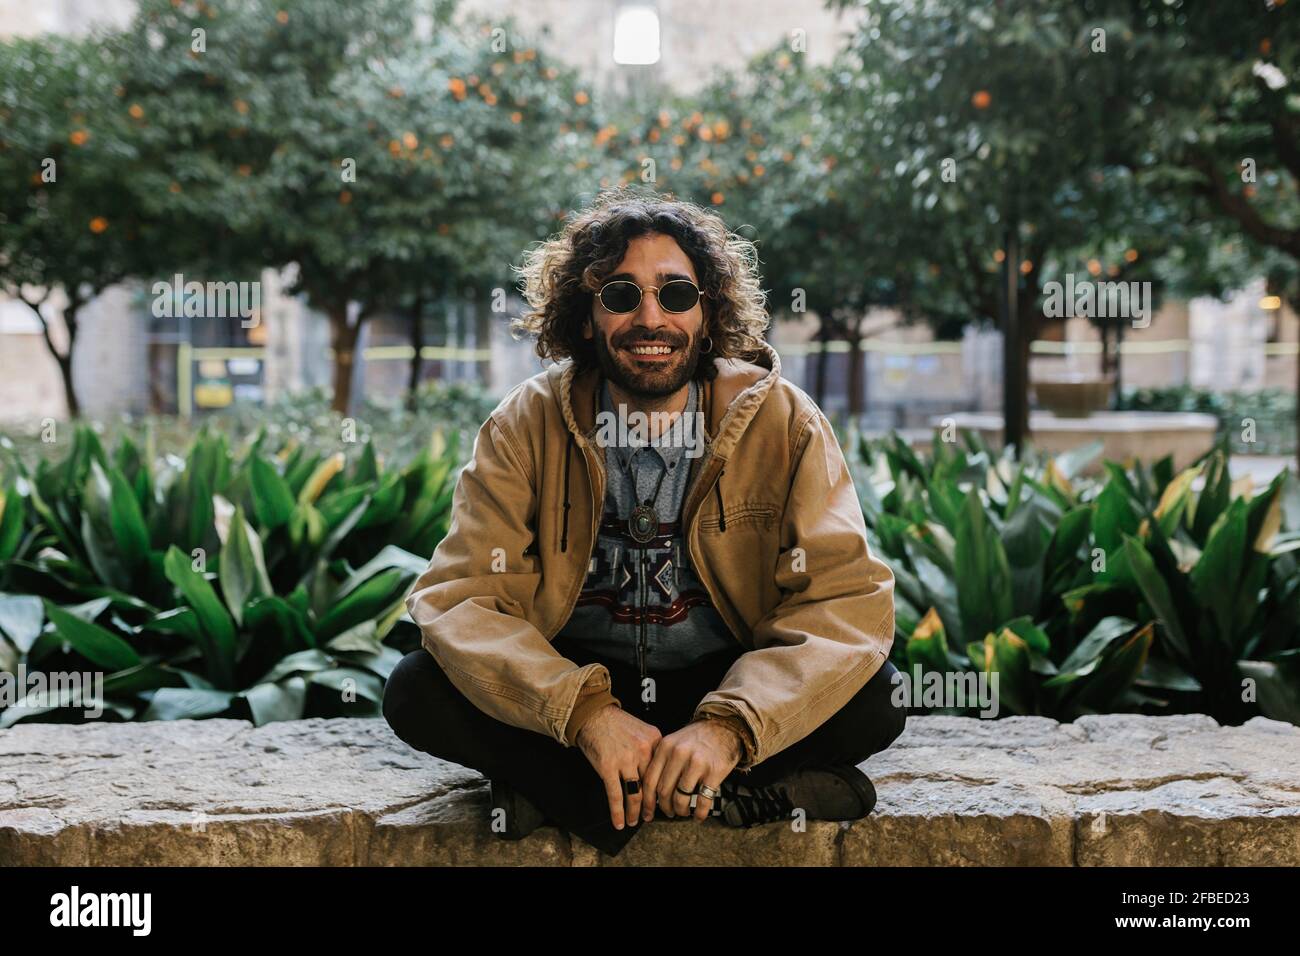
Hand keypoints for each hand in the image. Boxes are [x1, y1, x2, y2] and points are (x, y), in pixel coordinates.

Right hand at [575, 704, 661, 830]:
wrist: (593, 714)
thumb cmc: (616, 723)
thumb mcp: (642, 730)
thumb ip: (652, 750)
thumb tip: (657, 775)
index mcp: (655, 741)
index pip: (663, 772)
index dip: (663, 790)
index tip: (662, 800)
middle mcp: (643, 750)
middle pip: (651, 786)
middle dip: (651, 805)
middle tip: (650, 816)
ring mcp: (625, 759)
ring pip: (635, 794)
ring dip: (635, 812)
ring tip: (634, 821)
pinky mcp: (607, 767)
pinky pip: (615, 795)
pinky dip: (618, 812)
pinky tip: (619, 822)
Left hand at [641, 719, 741, 822]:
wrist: (725, 726)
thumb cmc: (697, 738)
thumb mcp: (674, 742)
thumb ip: (661, 761)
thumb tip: (649, 791)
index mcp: (665, 747)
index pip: (649, 780)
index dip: (647, 801)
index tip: (648, 813)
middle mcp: (679, 754)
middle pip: (663, 791)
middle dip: (665, 808)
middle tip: (668, 812)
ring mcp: (697, 763)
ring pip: (680, 798)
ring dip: (680, 810)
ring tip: (683, 812)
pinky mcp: (714, 772)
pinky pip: (702, 800)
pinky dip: (699, 813)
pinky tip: (698, 816)